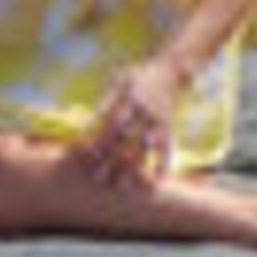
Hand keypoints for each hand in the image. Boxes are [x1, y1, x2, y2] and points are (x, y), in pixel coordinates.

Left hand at [81, 58, 181, 184]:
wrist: (170, 69)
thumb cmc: (139, 76)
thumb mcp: (121, 81)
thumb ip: (107, 101)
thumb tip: (91, 121)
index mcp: (129, 99)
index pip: (110, 123)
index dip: (98, 139)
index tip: (86, 156)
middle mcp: (143, 112)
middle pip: (125, 140)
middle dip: (110, 160)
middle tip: (96, 179)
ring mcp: (157, 121)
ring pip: (143, 149)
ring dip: (132, 169)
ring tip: (121, 187)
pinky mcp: (169, 127)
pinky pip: (166, 149)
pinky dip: (161, 166)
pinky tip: (154, 182)